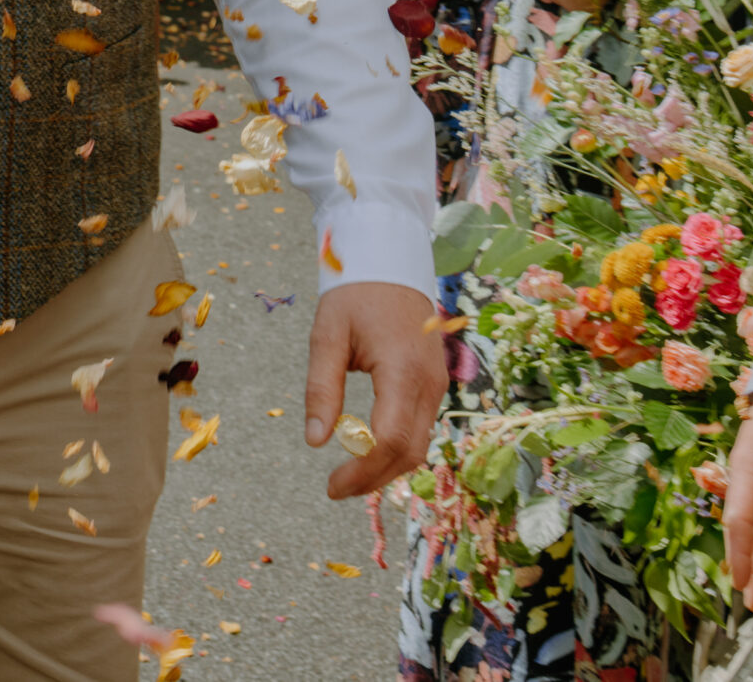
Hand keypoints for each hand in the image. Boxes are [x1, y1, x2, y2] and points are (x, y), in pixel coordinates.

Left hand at [304, 281, 446, 499]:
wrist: (391, 262)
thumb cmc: (355, 295)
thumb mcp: (327, 337)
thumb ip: (322, 389)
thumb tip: (316, 441)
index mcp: (402, 370)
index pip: (389, 439)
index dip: (363, 471)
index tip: (332, 486)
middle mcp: (428, 383)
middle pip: (409, 451)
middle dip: (374, 478)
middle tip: (336, 489)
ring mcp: (437, 384)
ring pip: (419, 444)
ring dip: (386, 468)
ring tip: (348, 478)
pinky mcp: (434, 382)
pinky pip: (421, 428)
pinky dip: (397, 448)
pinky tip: (368, 452)